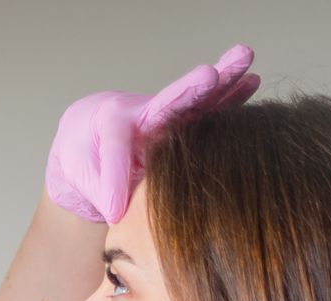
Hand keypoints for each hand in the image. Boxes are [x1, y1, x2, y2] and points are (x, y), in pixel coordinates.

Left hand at [44, 44, 258, 222]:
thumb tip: (120, 212)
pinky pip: (208, 112)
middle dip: (189, 90)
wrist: (88, 145)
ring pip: (196, 101)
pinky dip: (229, 98)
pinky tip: (251, 81)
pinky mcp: (184, 123)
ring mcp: (167, 116)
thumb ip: (100, 191)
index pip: (118, 151)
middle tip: (209, 75)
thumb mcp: (79, 178)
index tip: (113, 212)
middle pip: (168, 102)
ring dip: (222, 83)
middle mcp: (142, 112)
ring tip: (245, 59)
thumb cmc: (83, 160)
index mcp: (110, 122)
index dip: (116, 183)